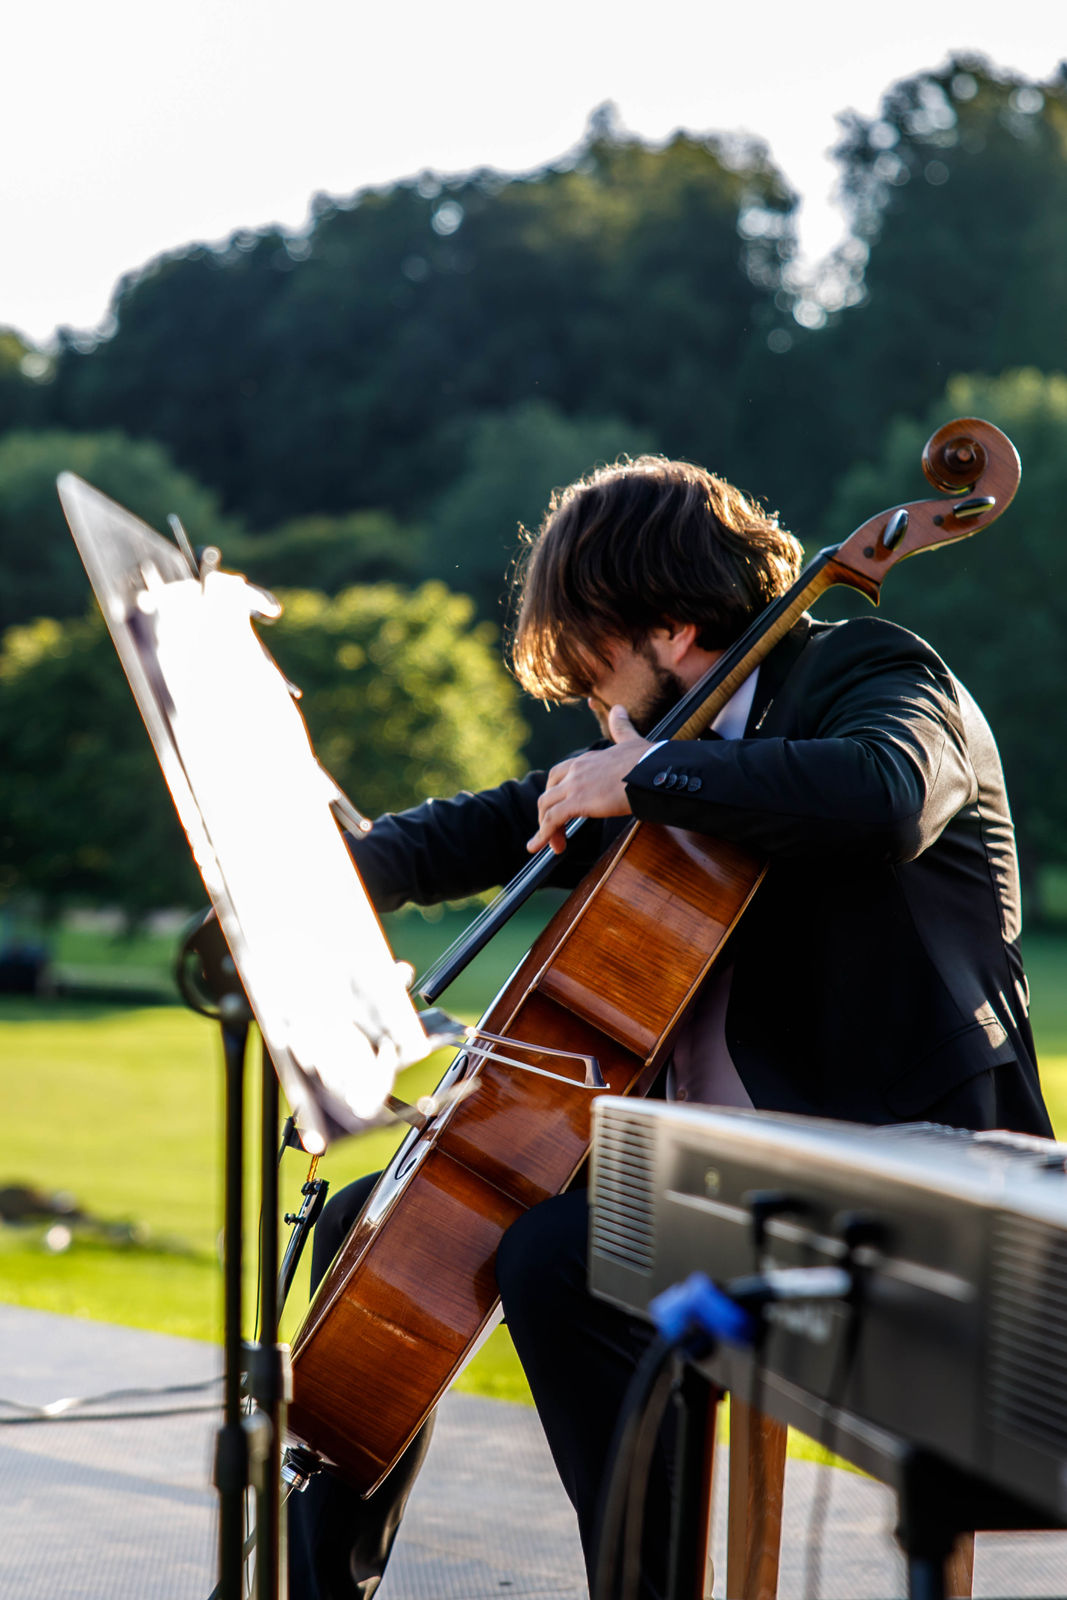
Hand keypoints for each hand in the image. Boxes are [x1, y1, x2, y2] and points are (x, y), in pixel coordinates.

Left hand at [527, 706, 651, 854]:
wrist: (654, 771)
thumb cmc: (648, 760)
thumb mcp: (631, 740)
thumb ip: (621, 727)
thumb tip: (618, 709)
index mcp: (587, 759)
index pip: (560, 774)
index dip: (556, 792)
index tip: (561, 808)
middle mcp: (576, 770)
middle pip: (549, 792)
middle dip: (547, 812)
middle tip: (556, 831)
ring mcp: (575, 785)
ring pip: (546, 807)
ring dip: (545, 828)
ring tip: (552, 846)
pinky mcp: (578, 801)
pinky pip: (552, 820)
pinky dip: (543, 835)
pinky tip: (540, 847)